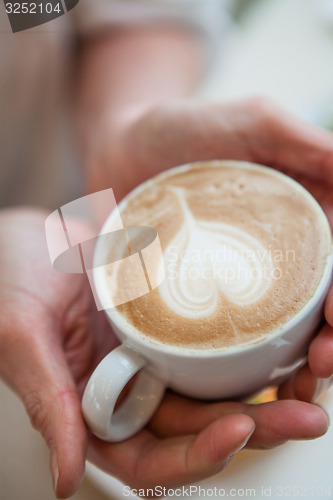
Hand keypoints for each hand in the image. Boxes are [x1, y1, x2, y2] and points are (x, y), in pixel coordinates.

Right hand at [0, 208, 328, 498]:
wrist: (27, 230)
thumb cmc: (7, 280)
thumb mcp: (19, 337)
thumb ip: (46, 404)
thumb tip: (66, 479)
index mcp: (91, 407)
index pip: (149, 457)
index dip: (194, 456)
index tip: (236, 431)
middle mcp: (127, 386)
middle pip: (196, 425)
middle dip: (252, 426)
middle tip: (302, 416)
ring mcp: (150, 350)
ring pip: (212, 385)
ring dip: (261, 389)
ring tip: (309, 382)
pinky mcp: (165, 316)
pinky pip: (211, 337)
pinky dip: (244, 343)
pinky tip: (280, 337)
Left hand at [89, 96, 332, 401]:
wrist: (120, 148)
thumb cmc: (183, 127)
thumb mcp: (254, 121)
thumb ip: (308, 144)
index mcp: (305, 217)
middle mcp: (281, 255)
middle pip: (322, 305)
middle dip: (332, 341)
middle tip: (322, 365)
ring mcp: (243, 280)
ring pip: (287, 331)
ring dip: (303, 365)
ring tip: (298, 387)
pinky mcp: (203, 297)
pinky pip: (232, 336)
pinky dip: (251, 365)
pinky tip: (256, 386)